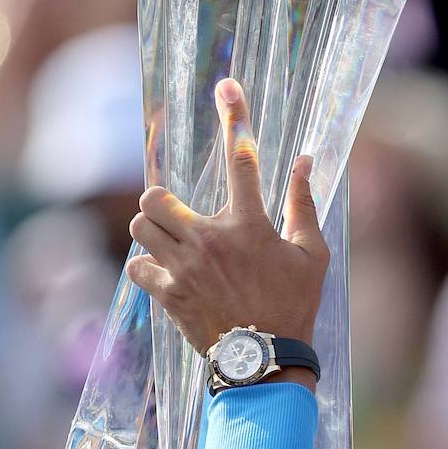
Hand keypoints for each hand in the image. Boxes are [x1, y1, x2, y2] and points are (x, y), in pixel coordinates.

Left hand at [126, 78, 329, 353]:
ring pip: (140, 226)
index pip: (242, 159)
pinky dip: (144, 265)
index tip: (227, 87)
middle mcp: (210, 240)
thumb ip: (304, 205)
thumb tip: (305, 161)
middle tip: (177, 214)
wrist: (266, 361)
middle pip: (157, 196)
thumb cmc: (294, 306)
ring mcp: (184, 268)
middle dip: (161, 200)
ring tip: (169, 242)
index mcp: (250, 225)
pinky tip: (162, 272)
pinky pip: (135, 265)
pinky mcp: (167, 294)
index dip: (235, 116)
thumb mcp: (312, 255)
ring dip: (151, 229)